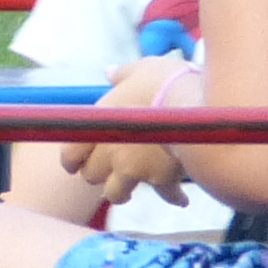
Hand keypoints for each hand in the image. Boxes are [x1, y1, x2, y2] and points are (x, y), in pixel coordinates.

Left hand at [52, 56, 192, 206]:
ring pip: (117, 195)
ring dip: (123, 192)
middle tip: (110, 169)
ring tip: (132, 188)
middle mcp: (110, 150)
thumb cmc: (165, 80)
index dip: (72, 160)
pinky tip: (181, 199)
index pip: (70, 154)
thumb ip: (122, 75)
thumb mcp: (141, 69)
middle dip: (100, 174)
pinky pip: (165, 196)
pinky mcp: (162, 179)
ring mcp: (134, 169)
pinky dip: (174, 197)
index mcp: (99, 123)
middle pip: (92, 176)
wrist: (197, 102)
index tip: (76, 164)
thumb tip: (110, 72)